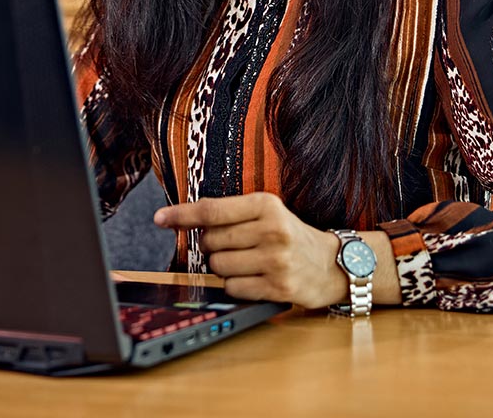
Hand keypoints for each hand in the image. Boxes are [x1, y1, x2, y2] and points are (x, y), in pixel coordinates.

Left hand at [153, 192, 348, 307]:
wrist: (332, 265)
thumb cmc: (291, 237)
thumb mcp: (268, 213)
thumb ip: (231, 215)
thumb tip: (183, 221)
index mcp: (266, 205)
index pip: (212, 210)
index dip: (181, 215)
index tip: (160, 218)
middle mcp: (272, 230)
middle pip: (210, 241)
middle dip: (212, 247)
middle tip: (233, 247)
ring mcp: (276, 260)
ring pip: (218, 266)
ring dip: (224, 268)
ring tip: (247, 263)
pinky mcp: (278, 287)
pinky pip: (233, 288)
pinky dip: (236, 286)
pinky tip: (254, 279)